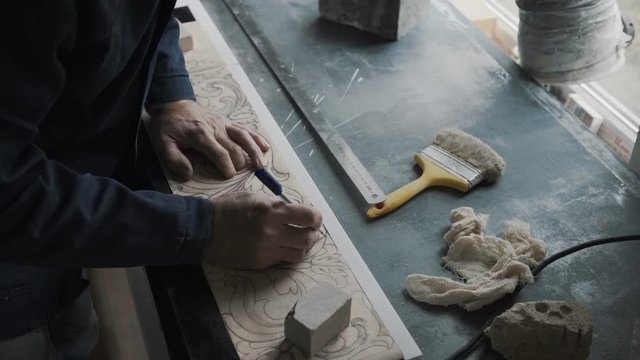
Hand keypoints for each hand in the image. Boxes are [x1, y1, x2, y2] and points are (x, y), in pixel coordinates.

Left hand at [147, 99, 269, 179]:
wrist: (173, 104)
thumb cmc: (168, 126)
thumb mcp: (162, 143)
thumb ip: (174, 160)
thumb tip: (188, 175)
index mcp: (200, 135)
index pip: (219, 153)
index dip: (226, 166)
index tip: (228, 176)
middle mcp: (216, 128)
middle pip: (235, 147)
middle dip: (240, 162)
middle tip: (242, 174)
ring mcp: (223, 124)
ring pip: (244, 137)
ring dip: (254, 151)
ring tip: (261, 165)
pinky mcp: (227, 122)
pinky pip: (245, 129)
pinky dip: (257, 137)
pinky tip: (266, 147)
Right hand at [205, 192, 322, 269]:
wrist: (204, 229)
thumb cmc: (229, 208)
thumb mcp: (255, 197)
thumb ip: (277, 205)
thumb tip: (296, 213)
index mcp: (273, 210)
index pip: (309, 217)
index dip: (316, 219)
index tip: (313, 219)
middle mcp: (273, 231)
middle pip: (308, 239)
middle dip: (312, 235)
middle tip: (308, 232)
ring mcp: (266, 249)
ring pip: (299, 254)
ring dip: (302, 247)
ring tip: (296, 241)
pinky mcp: (260, 263)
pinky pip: (282, 260)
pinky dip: (285, 254)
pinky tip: (279, 247)